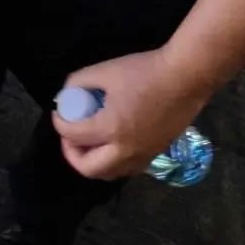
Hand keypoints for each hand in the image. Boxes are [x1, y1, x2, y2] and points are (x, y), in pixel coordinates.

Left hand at [52, 48, 209, 180]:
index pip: (73, 135)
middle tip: (70, 136)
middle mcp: (125, 150)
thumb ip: (80, 81)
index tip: (60, 112)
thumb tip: (67, 93)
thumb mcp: (106, 70)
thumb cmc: (145, 71)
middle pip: (88, 168)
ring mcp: (142, 156)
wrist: (185, 78)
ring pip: (109, 174)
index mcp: (111, 128)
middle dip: (72, 153)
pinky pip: (127, 169)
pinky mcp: (155, 154)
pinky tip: (112, 142)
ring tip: (89, 141)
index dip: (60, 123)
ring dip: (93, 162)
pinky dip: (112, 162)